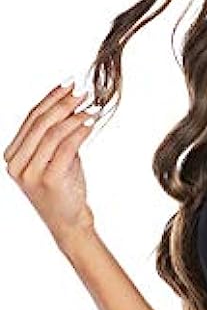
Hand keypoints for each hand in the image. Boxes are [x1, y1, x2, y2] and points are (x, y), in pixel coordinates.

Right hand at [3, 79, 99, 247]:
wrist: (69, 224)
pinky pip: (65, 147)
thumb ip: (56, 137)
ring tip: (90, 106)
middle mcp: (17, 164)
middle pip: (40, 123)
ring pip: (53, 133)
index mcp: (13, 156)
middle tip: (82, 91)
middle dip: (63, 103)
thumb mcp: (56, 159)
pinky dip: (79, 131)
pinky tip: (89, 122)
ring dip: (74, 116)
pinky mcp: (48, 180)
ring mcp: (30, 173)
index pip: (31, 119)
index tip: (68, 84)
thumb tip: (71, 103)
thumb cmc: (64, 192)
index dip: (50, 98)